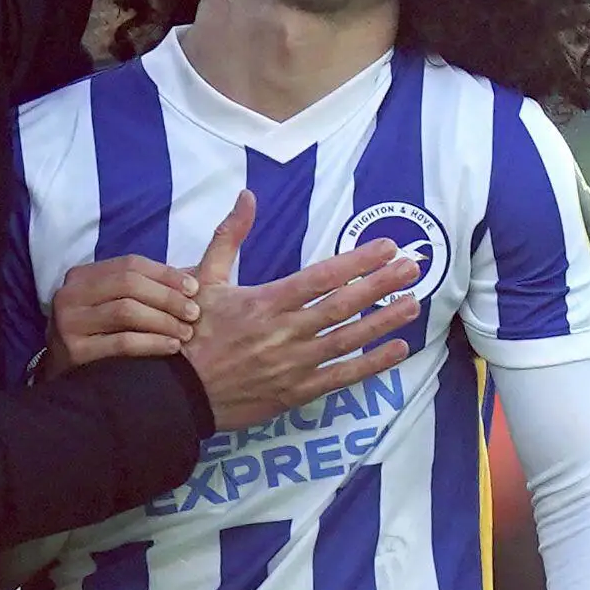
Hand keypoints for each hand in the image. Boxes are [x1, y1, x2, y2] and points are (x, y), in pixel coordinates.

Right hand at [45, 225, 212, 371]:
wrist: (68, 385)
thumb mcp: (114, 303)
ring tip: (186, 332)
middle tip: (194, 313)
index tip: (194, 288)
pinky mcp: (74, 351)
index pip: (130, 264)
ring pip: (126, 311)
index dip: (166, 274)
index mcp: (82, 276)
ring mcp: (68, 322)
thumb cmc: (102, 338)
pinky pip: (121, 342)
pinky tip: (170, 347)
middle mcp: (70, 294)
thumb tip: (198, 264)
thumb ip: (146, 282)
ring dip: (163, 320)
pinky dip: (151, 343)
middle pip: (129, 284)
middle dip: (168, 297)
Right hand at [183, 213, 418, 431]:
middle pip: (342, 306)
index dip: (358, 261)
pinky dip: (371, 365)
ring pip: (347, 340)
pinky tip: (396, 350)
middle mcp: (284, 333)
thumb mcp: (205, 280)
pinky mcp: (295, 392)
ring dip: (383, 321)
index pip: (321, 277)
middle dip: (381, 285)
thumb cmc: (190, 334)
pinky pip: (340, 377)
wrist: (176, 393)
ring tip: (412, 304)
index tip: (387, 247)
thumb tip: (246, 197)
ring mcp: (292, 365)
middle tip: (413, 268)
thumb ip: (229, 237)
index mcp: (264, 302)